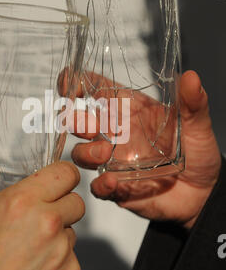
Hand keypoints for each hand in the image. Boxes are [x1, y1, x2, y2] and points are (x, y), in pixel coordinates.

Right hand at [0, 142, 84, 269]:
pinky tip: (34, 263)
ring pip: (72, 229)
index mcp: (22, 203)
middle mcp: (47, 225)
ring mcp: (61, 252)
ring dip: (57, 232)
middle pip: (75, 200)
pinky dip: (58, 258)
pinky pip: (72, 257)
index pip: (66, 173)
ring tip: (29, 243)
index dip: (61, 174)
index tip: (53, 180)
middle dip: (60, 203)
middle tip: (37, 213)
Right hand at [71, 70, 220, 228]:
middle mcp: (116, 133)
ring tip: (104, 152)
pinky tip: (113, 182)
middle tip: (86, 125)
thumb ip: (193, 103)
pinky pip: (98, 186)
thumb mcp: (197, 125)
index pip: (96, 89)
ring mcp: (113, 161)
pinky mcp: (116, 186)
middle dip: (74, 120)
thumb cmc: (197, 152)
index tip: (68, 84)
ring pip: (82, 153)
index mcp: (129, 110)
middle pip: (80, 121)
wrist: (202, 192)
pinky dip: (101, 184)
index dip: (76, 82)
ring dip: (86, 152)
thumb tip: (191, 77)